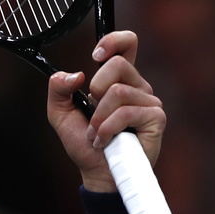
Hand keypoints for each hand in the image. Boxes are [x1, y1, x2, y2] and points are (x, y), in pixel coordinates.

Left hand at [47, 31, 165, 191]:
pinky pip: (125, 112)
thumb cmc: (84, 143)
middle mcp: (137, 86)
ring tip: (96, 134)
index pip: (127, 45)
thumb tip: (75, 75)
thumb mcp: (60, 113)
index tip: (95, 54)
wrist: (96, 172)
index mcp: (117, 80)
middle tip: (92, 113)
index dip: (114, 41)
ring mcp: (149, 101)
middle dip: (94, 91)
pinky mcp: (156, 118)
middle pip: (117, 65)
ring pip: (117, 91)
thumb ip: (58, 89)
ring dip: (97, 118)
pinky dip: (107, 129)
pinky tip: (105, 141)